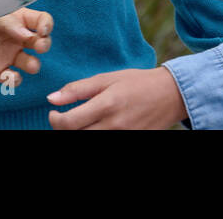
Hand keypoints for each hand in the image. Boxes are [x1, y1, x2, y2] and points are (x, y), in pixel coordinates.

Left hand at [0, 7, 51, 85]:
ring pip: (31, 62)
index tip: (43, 30)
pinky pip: (13, 78)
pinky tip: (8, 75)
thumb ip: (7, 22)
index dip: (46, 25)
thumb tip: (27, 34)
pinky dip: (15, 79)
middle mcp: (16, 37)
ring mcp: (8, 55)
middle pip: (41, 42)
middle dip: (45, 44)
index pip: (41, 21)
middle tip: (39, 45)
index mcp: (17, 19)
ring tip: (29, 64)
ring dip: (34, 64)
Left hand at [48, 67, 187, 129]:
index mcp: (107, 104)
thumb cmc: (137, 83)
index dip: (55, 121)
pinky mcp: (131, 142)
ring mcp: (124, 137)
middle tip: (65, 119)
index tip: (53, 113)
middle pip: (77, 136)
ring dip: (80, 133)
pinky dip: (96, 136)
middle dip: (64, 129)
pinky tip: (96, 127)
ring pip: (90, 142)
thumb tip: (51, 99)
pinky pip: (105, 143)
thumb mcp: (107, 79)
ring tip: (81, 124)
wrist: (170, 95)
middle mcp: (114, 125)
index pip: (69, 123)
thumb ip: (78, 89)